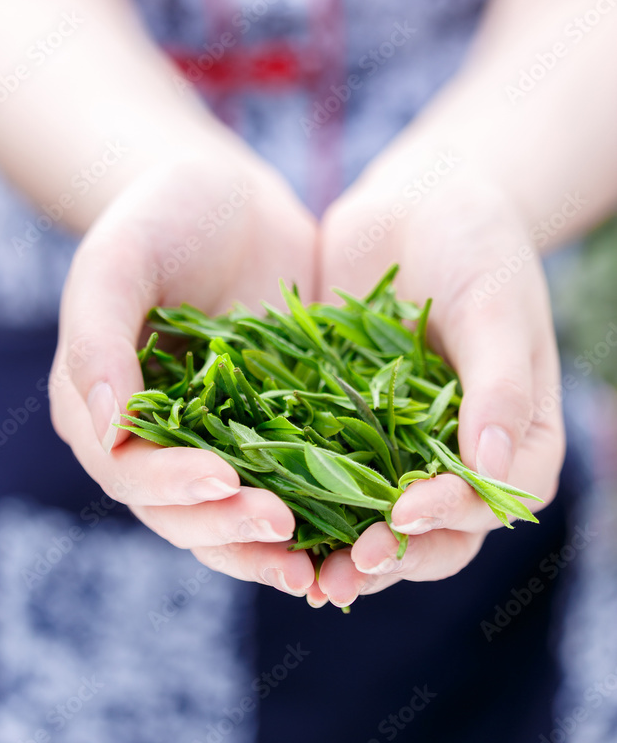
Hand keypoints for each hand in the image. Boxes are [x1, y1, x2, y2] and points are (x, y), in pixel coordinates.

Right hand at [50, 136, 317, 597]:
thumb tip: (109, 425)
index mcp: (105, 410)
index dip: (172, 485)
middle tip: (285, 532)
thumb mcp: (119, 260)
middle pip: (185, 511)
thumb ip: (99, 338)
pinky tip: (359, 524)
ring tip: (321, 566)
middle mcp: (158, 439)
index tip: (223, 480)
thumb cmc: (159, 214)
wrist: (227, 196)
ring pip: (240, 511)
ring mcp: (219, 438)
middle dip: (232, 528)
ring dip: (274, 543)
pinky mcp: (275, 427)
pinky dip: (322, 508)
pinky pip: (296, 478)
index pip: (130, 468)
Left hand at [312, 157, 563, 607]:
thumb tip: (492, 471)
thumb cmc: (477, 244)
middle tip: (339, 573)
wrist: (420, 202)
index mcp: (515, 437)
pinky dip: (300, 491)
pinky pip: (327, 465)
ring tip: (299, 571)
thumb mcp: (496, 305)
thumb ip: (498, 385)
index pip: (493, 501)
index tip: (401, 513)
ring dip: (339, 545)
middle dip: (389, 555)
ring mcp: (401, 440)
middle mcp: (459, 452)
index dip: (451, 517)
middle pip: (435, 530)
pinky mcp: (348, 418)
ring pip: (375, 513)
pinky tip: (259, 504)